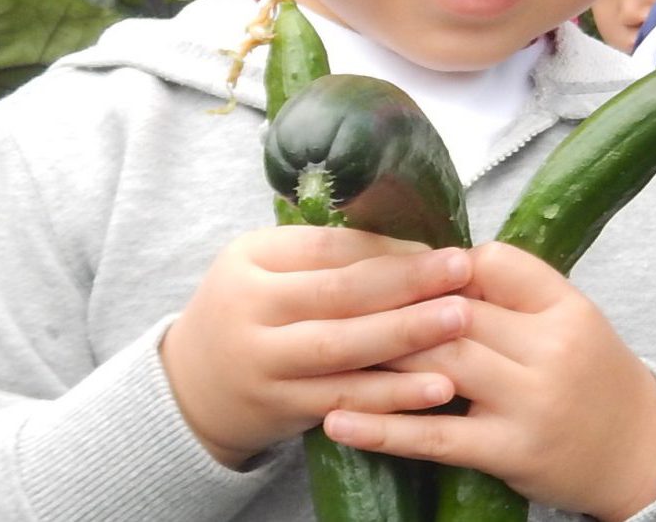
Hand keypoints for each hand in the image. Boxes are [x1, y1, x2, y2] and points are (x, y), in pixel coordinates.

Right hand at [160, 227, 471, 465]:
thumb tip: (417, 247)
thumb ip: (328, 255)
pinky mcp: (281, 408)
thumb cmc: (250, 312)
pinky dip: (393, 396)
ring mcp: (263, 364)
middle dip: (407, 283)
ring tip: (461, 322)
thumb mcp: (269, 268)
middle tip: (463, 272)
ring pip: (343, 350)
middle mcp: (250, 310)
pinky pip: (345, 400)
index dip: (389, 248)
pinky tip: (438, 390)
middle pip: (338, 294)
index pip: (328, 247)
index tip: (442, 247)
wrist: (192, 386)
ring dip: (407, 336)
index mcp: (250, 259)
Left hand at [329, 244, 655, 521]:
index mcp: (566, 308)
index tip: (403, 270)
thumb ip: (518, 290)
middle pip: (455, 314)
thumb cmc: (594, 377)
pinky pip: (435, 438)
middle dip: (394, 307)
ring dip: (377, 358)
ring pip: (439, 367)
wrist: (638, 450)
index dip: (442, 267)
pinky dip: (381, 429)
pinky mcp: (509, 452)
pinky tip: (337, 420)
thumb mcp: (572, 319)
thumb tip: (440, 263)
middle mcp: (551, 351)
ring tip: (322, 350)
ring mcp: (529, 404)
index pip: (493, 266)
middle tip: (334, 301)